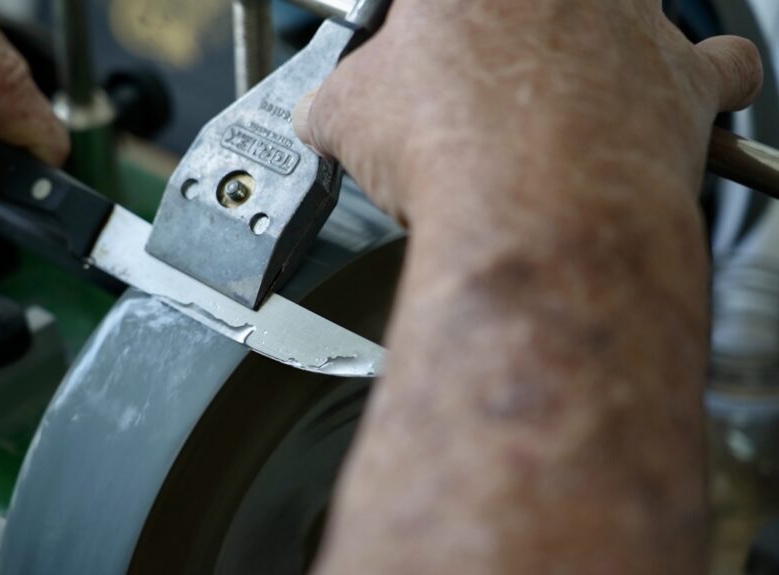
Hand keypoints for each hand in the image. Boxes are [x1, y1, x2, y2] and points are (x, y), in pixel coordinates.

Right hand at [294, 0, 761, 222]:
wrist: (530, 208)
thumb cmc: (447, 146)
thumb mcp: (347, 118)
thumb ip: (334, 102)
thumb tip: (321, 116)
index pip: (439, 3)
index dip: (429, 30)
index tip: (420, 48)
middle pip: (542, 2)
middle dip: (518, 28)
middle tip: (491, 71)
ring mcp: (631, 18)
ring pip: (638, 3)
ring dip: (612, 35)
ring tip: (575, 83)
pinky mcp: (683, 77)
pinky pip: (721, 65)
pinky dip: (702, 83)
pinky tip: (664, 106)